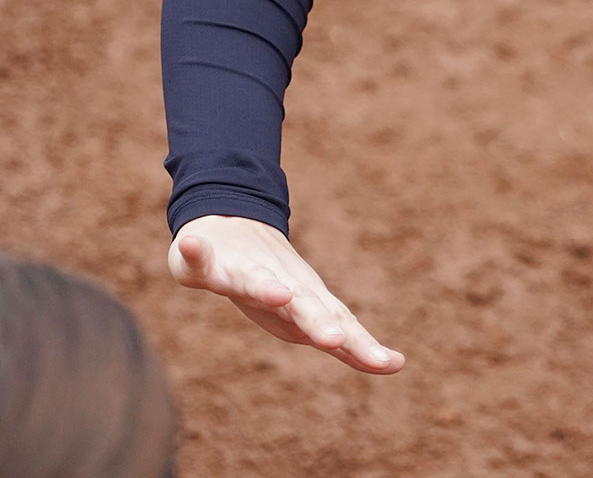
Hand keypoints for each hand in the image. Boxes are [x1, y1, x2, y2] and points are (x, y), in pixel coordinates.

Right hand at [169, 215, 403, 373]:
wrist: (234, 227)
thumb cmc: (277, 284)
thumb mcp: (310, 316)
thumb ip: (347, 342)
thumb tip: (400, 365)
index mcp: (307, 303)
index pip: (341, 326)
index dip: (361, 346)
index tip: (390, 364)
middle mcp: (282, 285)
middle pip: (304, 307)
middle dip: (318, 323)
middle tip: (334, 339)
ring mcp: (244, 271)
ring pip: (257, 282)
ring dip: (267, 288)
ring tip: (280, 294)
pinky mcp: (207, 263)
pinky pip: (198, 258)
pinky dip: (196, 251)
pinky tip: (192, 245)